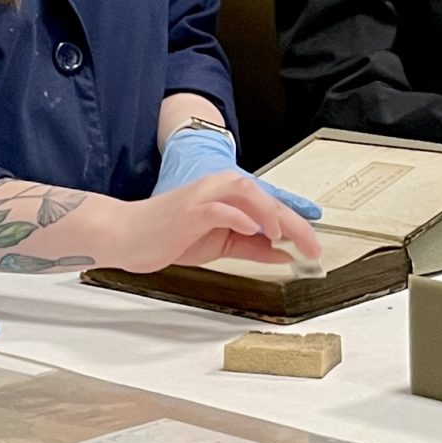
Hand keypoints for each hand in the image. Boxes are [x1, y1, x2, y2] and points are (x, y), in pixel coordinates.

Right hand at [100, 171, 323, 274]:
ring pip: (247, 192)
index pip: (270, 206)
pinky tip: (254, 230)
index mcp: (228, 195)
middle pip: (265, 197)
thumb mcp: (219, 245)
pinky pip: (219, 208)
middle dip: (294, 222)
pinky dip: (239, 217)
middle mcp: (219, 188)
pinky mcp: (190, 209)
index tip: (314, 246)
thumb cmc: (169, 236)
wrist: (127, 236)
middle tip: (312, 246)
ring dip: (270, 212)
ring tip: (285, 234)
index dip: (297, 225)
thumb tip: (283, 254)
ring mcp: (204, 196)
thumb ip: (251, 247)